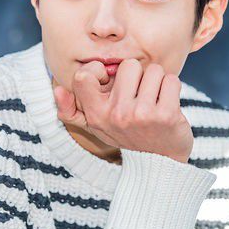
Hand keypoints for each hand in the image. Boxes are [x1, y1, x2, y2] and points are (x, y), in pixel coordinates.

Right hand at [53, 58, 193, 161]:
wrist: (158, 163)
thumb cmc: (126, 136)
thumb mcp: (96, 126)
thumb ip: (72, 109)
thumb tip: (57, 89)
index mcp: (96, 115)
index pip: (84, 76)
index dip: (99, 70)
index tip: (109, 82)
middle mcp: (116, 114)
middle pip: (128, 65)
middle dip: (137, 76)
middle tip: (139, 96)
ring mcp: (141, 115)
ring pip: (153, 70)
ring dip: (157, 82)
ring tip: (154, 101)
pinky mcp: (166, 115)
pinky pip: (171, 81)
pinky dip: (172, 89)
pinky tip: (167, 105)